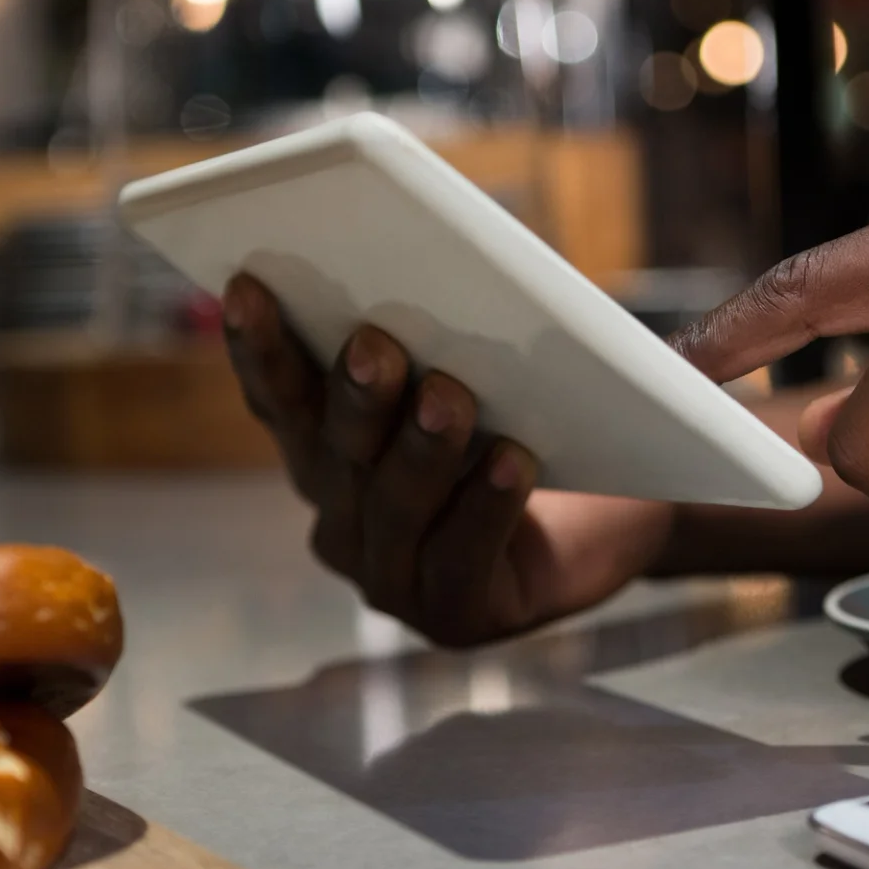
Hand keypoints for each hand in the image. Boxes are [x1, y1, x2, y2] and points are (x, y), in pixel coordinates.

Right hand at [221, 275, 674, 645]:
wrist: (618, 520)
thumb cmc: (536, 429)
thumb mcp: (485, 370)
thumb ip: (443, 329)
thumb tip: (436, 251)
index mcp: (327, 454)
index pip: (280, 400)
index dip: (259, 349)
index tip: (250, 286)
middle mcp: (342, 518)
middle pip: (334, 453)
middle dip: (353, 397)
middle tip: (374, 346)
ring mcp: (390, 578)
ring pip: (395, 506)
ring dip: (422, 449)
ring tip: (452, 397)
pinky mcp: (454, 617)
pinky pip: (462, 558)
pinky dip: (485, 506)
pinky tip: (510, 463)